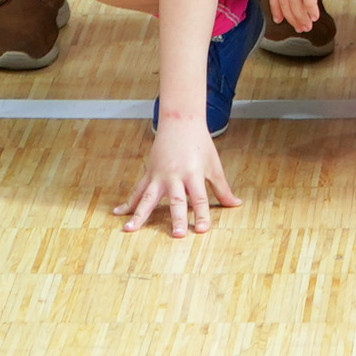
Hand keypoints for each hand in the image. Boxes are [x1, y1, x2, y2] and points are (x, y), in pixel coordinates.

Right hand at [114, 123, 241, 236]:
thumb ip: (222, 188)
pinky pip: (137, 190)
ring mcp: (159, 175)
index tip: (202, 230)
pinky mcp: (149, 173)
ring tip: (130, 229)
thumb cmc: (200, 144)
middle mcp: (175, 176)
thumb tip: (236, 205)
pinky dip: (128, 202)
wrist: (180, 121)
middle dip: (177, 218)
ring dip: (139, 215)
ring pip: (148, 198)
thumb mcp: (213, 165)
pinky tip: (118, 213)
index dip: (202, 214)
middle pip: (176, 200)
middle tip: (178, 235)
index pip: (200, 198)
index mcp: (193, 173)